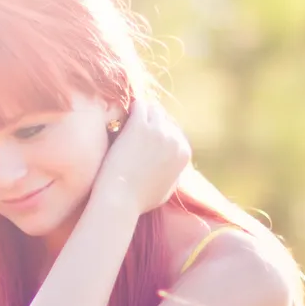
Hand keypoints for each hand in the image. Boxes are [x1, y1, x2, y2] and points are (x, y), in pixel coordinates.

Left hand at [94, 98, 190, 214]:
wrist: (120, 199)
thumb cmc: (139, 200)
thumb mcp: (168, 190)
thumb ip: (175, 174)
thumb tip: (177, 168)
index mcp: (184, 153)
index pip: (176, 132)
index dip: (160, 132)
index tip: (146, 135)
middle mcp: (174, 139)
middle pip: (165, 119)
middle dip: (152, 121)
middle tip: (136, 125)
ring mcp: (158, 130)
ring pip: (153, 109)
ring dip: (142, 112)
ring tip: (129, 118)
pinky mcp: (139, 126)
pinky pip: (139, 105)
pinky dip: (133, 107)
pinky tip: (123, 114)